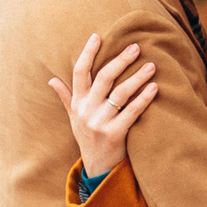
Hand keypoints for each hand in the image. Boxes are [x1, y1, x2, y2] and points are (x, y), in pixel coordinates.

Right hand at [48, 34, 158, 181]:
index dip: (87, 53)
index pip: (79, 73)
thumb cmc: (88, 138)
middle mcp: (86, 111)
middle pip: (103, 78)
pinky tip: (154, 88)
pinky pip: (132, 112)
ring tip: (151, 66)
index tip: (97, 36)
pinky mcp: (114, 134)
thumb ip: (66, 97)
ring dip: (137, 78)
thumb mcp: (74, 118)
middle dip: (120, 60)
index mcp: (78, 103)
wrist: (97, 169)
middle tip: (136, 47)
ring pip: (120, 93)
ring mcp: (99, 123)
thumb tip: (51, 80)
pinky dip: (144, 99)